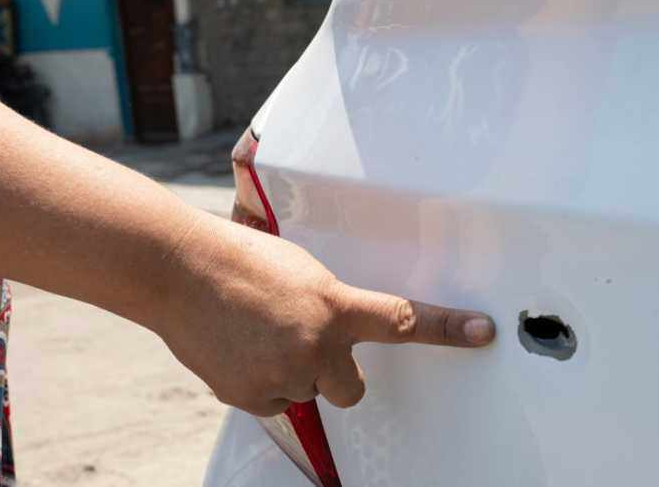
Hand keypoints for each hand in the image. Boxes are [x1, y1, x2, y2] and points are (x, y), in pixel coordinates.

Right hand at [156, 212, 495, 416]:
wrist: (179, 270)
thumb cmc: (236, 258)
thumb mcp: (298, 267)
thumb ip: (327, 300)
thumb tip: (337, 323)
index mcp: (333, 305)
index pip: (402, 321)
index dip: (447, 329)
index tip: (479, 332)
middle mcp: (315, 346)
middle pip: (352, 390)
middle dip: (335, 375)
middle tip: (303, 344)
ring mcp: (283, 376)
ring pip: (306, 392)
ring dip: (292, 374)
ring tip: (256, 335)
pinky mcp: (252, 397)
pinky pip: (272, 401)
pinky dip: (260, 383)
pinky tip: (239, 350)